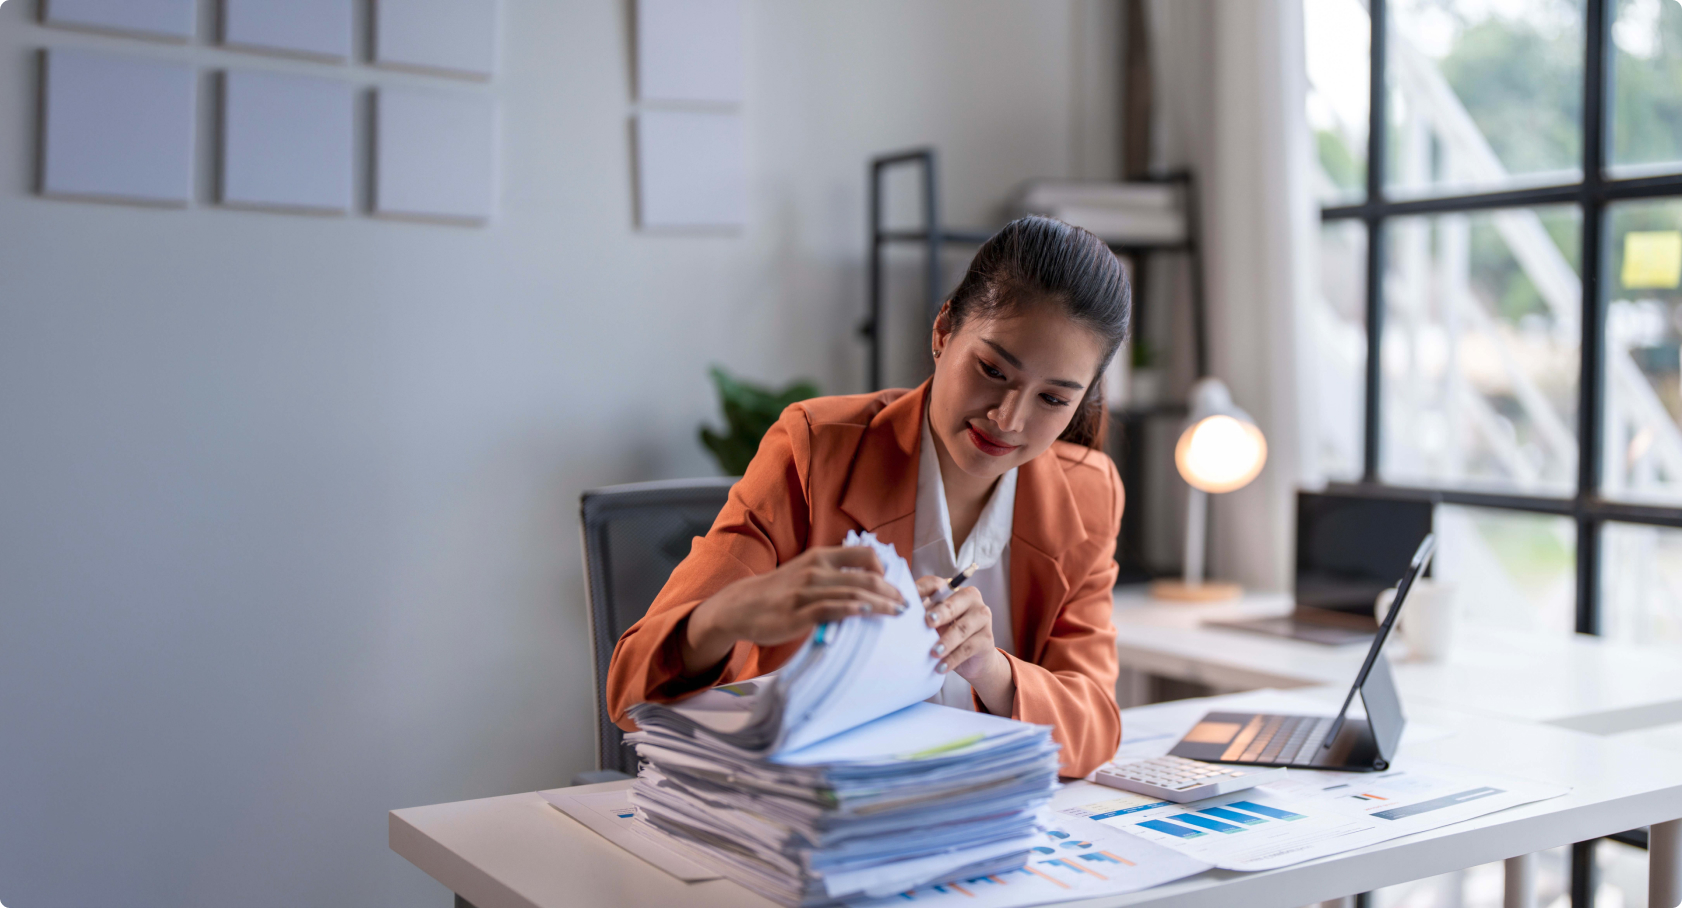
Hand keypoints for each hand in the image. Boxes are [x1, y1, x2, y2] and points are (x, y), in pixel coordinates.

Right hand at [681, 546, 905, 674]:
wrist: (740, 606)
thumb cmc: (778, 592)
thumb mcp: (805, 572)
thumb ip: (832, 573)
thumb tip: (864, 583)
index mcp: (820, 557)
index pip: (863, 554)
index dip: (885, 568)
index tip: (895, 585)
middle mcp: (816, 569)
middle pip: (865, 575)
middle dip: (890, 589)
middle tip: (905, 603)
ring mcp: (807, 591)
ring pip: (853, 593)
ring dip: (880, 603)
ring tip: (897, 612)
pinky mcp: (798, 613)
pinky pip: (831, 609)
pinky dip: (853, 610)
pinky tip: (867, 614)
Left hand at [916, 576, 1014, 713]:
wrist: (974, 660)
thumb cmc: (949, 635)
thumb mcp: (935, 623)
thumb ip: (924, 615)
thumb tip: (902, 614)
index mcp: (954, 590)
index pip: (936, 584)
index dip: (921, 590)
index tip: (907, 601)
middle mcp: (972, 600)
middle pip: (953, 604)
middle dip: (940, 613)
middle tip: (928, 622)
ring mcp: (982, 618)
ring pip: (961, 628)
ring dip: (946, 641)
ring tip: (934, 652)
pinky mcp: (986, 638)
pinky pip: (967, 648)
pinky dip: (952, 658)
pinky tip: (941, 666)